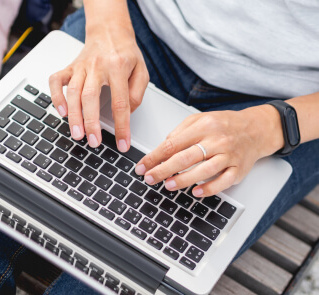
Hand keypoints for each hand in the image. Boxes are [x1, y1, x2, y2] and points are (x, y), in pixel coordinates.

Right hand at [49, 25, 148, 151]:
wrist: (109, 31)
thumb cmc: (125, 53)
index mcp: (118, 67)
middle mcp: (97, 67)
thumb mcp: (142, 71)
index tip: (123, 143)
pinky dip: (55, 96)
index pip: (120, 102)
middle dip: (91, 123)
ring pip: (72, 92)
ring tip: (77, 134)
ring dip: (73, 115)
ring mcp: (81, 67)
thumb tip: (126, 114)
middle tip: (93, 142)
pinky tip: (61, 111)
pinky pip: (56, 80)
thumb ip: (137, 93)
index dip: (122, 126)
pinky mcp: (70, 67)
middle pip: (90, 97)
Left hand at [135, 105, 283, 196]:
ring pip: (204, 170)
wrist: (257, 129)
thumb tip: (162, 147)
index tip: (142, 166)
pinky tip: (195, 192)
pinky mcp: (239, 169)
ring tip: (167, 185)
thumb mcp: (200, 119)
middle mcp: (216, 140)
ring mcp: (229, 155)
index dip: (154, 156)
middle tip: (149, 178)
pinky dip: (209, 188)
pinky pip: (224, 181)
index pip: (173, 143)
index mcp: (203, 127)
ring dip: (183, 180)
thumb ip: (180, 131)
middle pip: (185, 158)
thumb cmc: (224, 125)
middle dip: (163, 170)